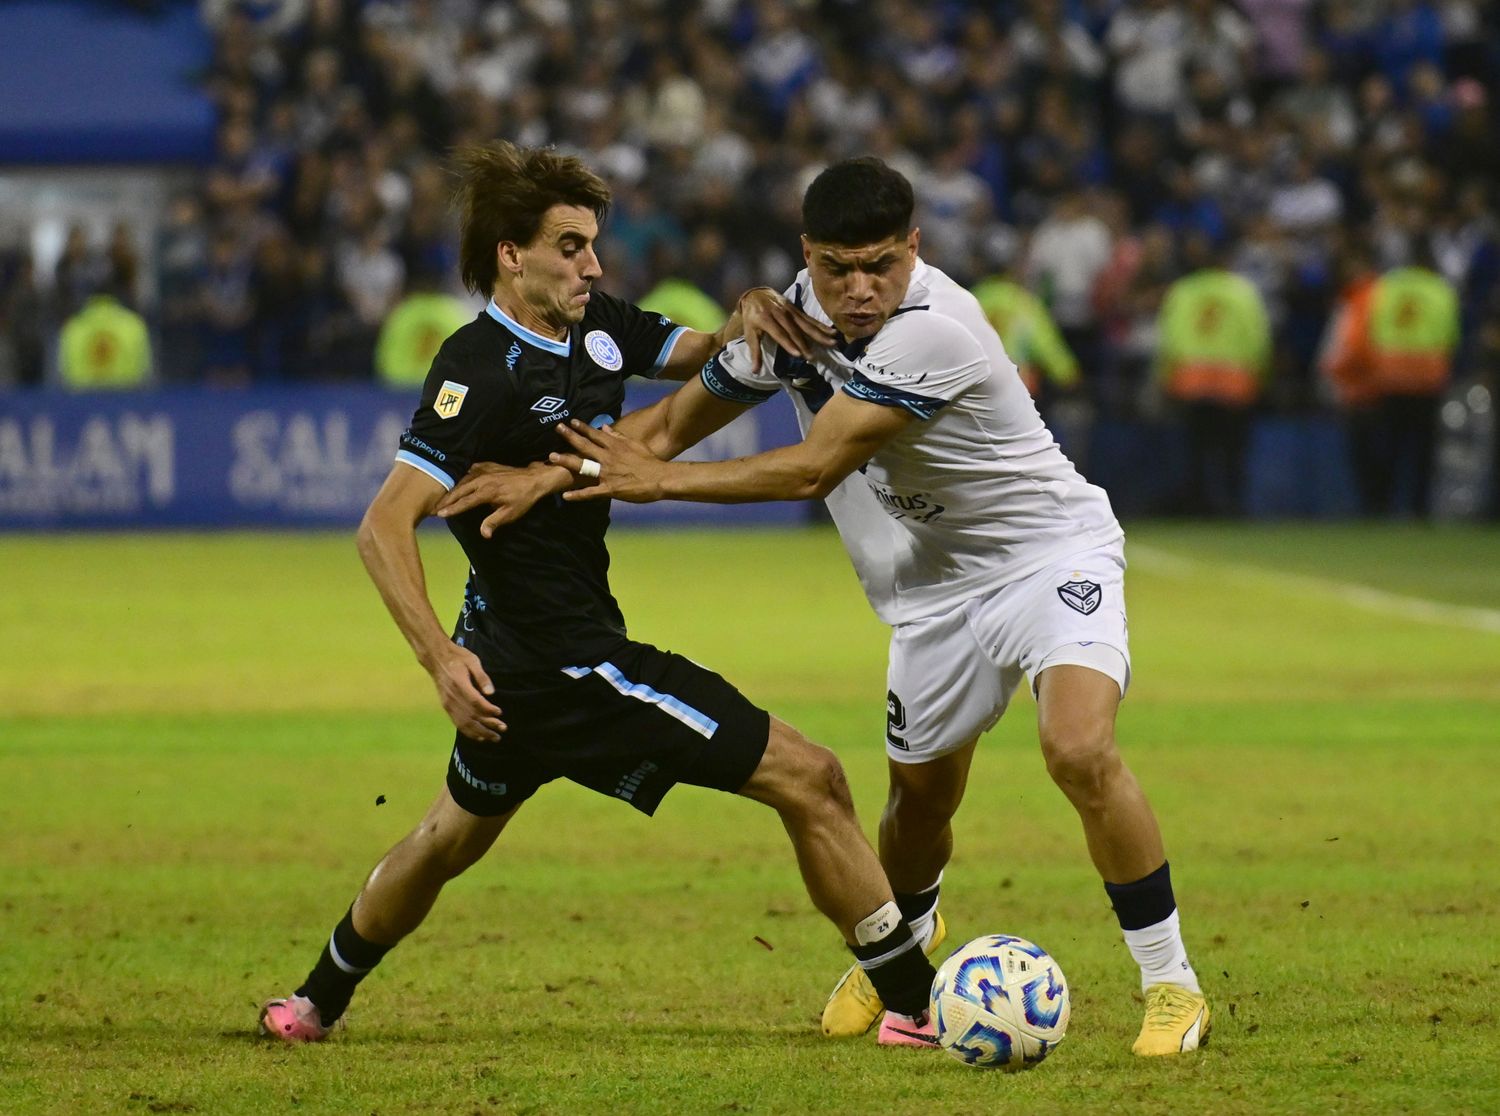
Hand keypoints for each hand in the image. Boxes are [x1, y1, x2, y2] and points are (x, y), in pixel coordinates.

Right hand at [425, 642, 506, 741]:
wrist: (436, 659)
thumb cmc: (457, 658)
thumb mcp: (472, 661)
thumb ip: (482, 677)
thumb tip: (491, 692)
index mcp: (459, 684)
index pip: (475, 702)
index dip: (488, 710)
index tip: (500, 712)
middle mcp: (452, 697)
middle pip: (471, 716)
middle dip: (488, 725)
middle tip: (503, 729)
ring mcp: (448, 704)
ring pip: (465, 723)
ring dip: (481, 732)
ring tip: (495, 737)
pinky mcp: (446, 707)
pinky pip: (457, 723)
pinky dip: (469, 732)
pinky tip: (480, 737)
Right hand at [435, 461, 567, 537]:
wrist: (534, 479)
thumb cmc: (523, 499)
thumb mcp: (511, 513)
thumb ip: (494, 521)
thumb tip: (484, 534)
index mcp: (487, 492)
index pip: (465, 502)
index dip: (451, 509)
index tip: (439, 514)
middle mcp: (482, 479)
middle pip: (459, 489)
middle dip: (446, 499)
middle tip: (433, 507)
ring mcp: (484, 470)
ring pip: (462, 480)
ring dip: (451, 488)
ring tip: (441, 497)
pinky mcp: (487, 465)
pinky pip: (469, 471)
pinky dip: (461, 477)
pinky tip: (455, 481)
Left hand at [549, 419, 667, 503]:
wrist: (659, 478)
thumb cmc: (649, 461)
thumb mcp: (634, 444)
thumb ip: (618, 436)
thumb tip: (604, 426)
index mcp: (615, 446)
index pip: (595, 434)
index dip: (582, 427)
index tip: (571, 421)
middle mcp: (608, 457)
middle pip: (585, 445)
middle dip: (570, 436)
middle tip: (557, 428)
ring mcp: (607, 473)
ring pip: (583, 466)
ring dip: (567, 461)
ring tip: (552, 457)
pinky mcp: (609, 489)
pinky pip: (590, 492)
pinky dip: (577, 495)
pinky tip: (565, 496)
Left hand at [739, 287, 834, 370]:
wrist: (755, 293)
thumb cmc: (751, 316)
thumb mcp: (749, 333)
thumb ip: (754, 352)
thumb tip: (755, 372)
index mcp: (766, 319)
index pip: (779, 333)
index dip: (789, 344)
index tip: (798, 354)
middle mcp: (780, 314)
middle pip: (794, 330)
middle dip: (805, 344)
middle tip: (814, 356)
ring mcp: (790, 311)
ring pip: (806, 324)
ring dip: (819, 334)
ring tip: (831, 341)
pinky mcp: (796, 309)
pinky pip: (809, 319)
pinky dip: (820, 325)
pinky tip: (831, 331)